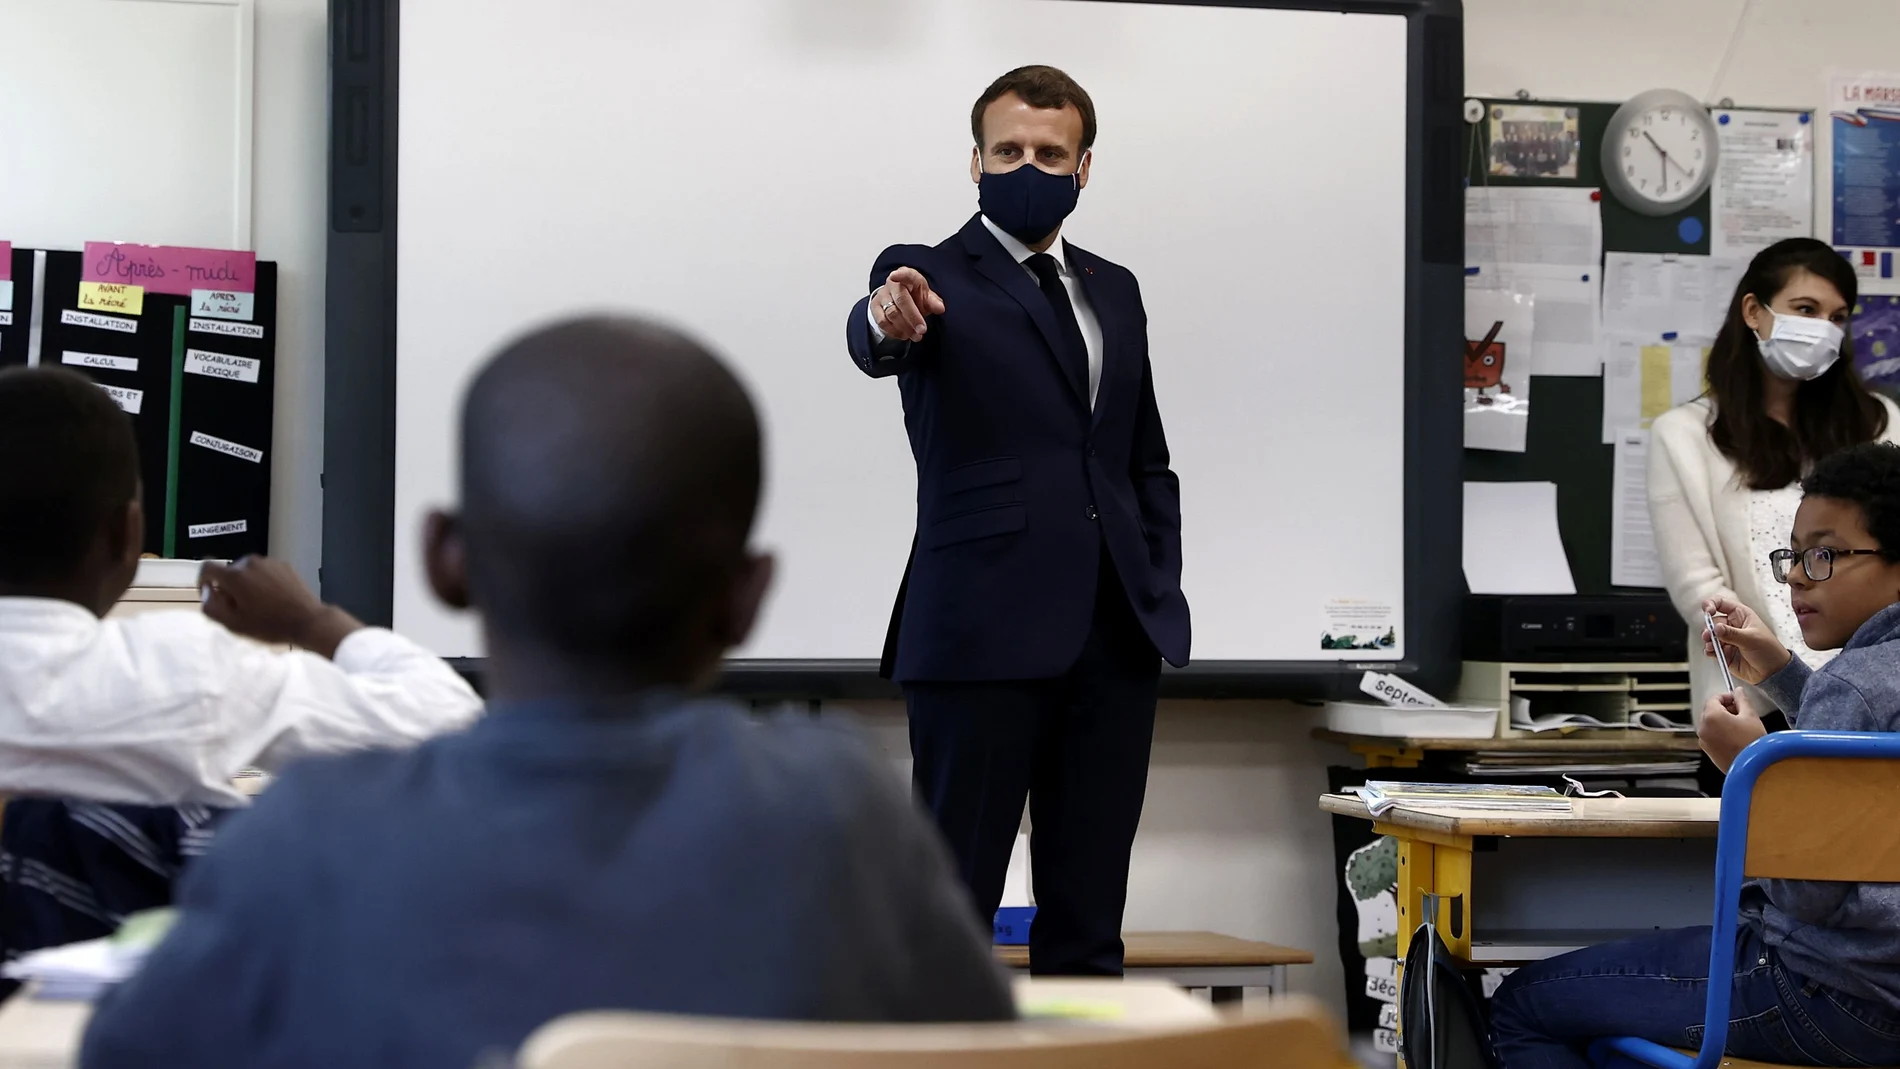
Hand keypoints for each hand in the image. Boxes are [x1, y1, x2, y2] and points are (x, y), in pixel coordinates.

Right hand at [199, 556, 362, 657]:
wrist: (308, 621)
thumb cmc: (270, 625)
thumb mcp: (233, 624)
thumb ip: (211, 607)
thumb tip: (206, 593)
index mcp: (235, 576)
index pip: (206, 567)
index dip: (203, 580)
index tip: (210, 593)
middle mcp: (250, 563)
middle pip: (229, 571)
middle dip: (229, 587)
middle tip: (238, 607)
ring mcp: (269, 562)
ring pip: (247, 571)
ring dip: (246, 584)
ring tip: (258, 604)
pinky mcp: (284, 565)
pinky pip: (264, 571)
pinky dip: (262, 581)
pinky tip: (272, 598)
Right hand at [870, 267, 945, 342]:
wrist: (900, 303)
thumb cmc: (916, 298)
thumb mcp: (927, 298)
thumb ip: (934, 302)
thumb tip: (940, 308)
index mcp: (909, 277)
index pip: (905, 274)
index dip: (900, 275)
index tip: (895, 275)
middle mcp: (892, 283)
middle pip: (901, 300)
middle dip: (913, 317)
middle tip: (922, 330)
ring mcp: (882, 295)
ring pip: (892, 313)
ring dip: (905, 328)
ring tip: (916, 336)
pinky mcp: (875, 307)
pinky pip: (882, 322)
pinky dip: (894, 331)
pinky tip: (904, 335)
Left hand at [1697, 690, 1765, 773]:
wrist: (1754, 769)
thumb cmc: (1753, 743)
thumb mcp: (1750, 716)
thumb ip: (1742, 700)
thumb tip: (1738, 691)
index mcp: (1711, 716)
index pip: (1714, 698)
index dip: (1726, 696)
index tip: (1737, 699)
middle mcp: (1703, 728)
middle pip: (1710, 711)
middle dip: (1725, 708)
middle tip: (1741, 711)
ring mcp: (1704, 741)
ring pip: (1711, 724)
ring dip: (1723, 720)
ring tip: (1741, 724)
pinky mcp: (1708, 751)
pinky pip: (1712, 736)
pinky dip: (1721, 732)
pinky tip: (1737, 736)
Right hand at [1701, 596, 1792, 685]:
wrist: (1772, 672)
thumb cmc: (1769, 650)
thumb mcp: (1751, 639)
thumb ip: (1732, 633)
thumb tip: (1715, 628)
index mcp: (1741, 615)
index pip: (1721, 603)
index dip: (1711, 604)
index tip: (1707, 612)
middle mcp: (1732, 625)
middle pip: (1713, 621)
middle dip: (1709, 628)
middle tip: (1708, 635)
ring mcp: (1727, 639)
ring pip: (1710, 636)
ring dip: (1708, 640)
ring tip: (1711, 646)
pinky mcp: (1724, 652)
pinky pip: (1711, 649)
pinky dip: (1709, 651)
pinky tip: (1712, 652)